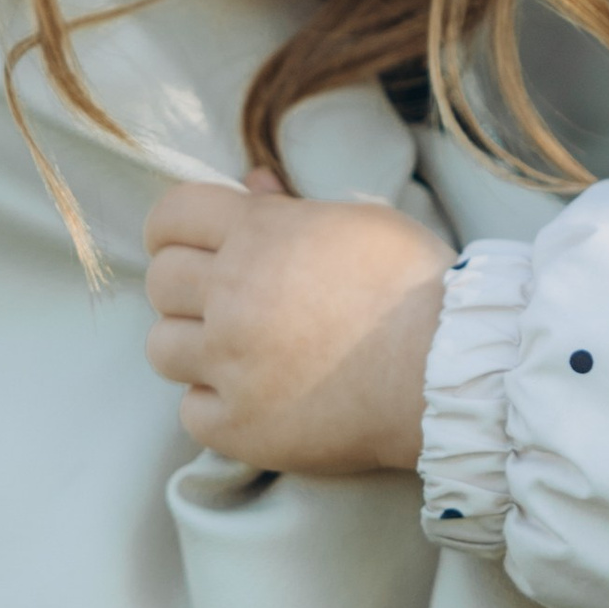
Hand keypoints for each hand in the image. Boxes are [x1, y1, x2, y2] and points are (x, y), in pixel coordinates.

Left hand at [143, 176, 452, 475]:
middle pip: (160, 281)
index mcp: (259, 235)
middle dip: (187, 287)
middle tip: (226, 301)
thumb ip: (291, 206)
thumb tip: (250, 182)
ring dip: (194, 347)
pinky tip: (257, 397)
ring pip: (161, 347)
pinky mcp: (239, 425)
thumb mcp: (360, 222)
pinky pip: (191, 410)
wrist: (448, 373)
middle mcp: (233, 295)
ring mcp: (230, 364)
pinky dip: (217, 405)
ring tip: (239, 353)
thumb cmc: (415, 288)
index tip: (187, 246)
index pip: (170, 217)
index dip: (173, 229)